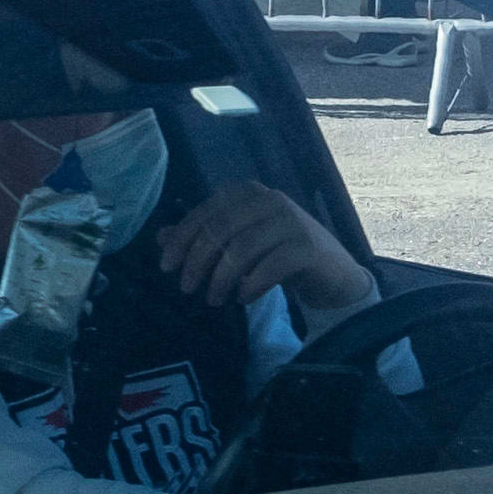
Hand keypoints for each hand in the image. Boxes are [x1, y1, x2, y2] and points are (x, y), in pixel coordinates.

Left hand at [153, 181, 371, 327]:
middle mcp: (270, 200)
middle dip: (198, 261)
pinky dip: (251, 285)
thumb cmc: (278, 255)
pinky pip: (270, 266)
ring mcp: (291, 221)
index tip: (166, 267)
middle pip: (221, 228)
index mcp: (249, 194)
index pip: (206, 212)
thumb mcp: (237, 245)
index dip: (182, 239)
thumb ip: (203, 237)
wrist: (332, 275)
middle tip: (187, 289)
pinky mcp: (308, 247)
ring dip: (222, 278)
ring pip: (243, 247)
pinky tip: (243, 298)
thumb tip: (161, 237)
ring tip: (214, 300)